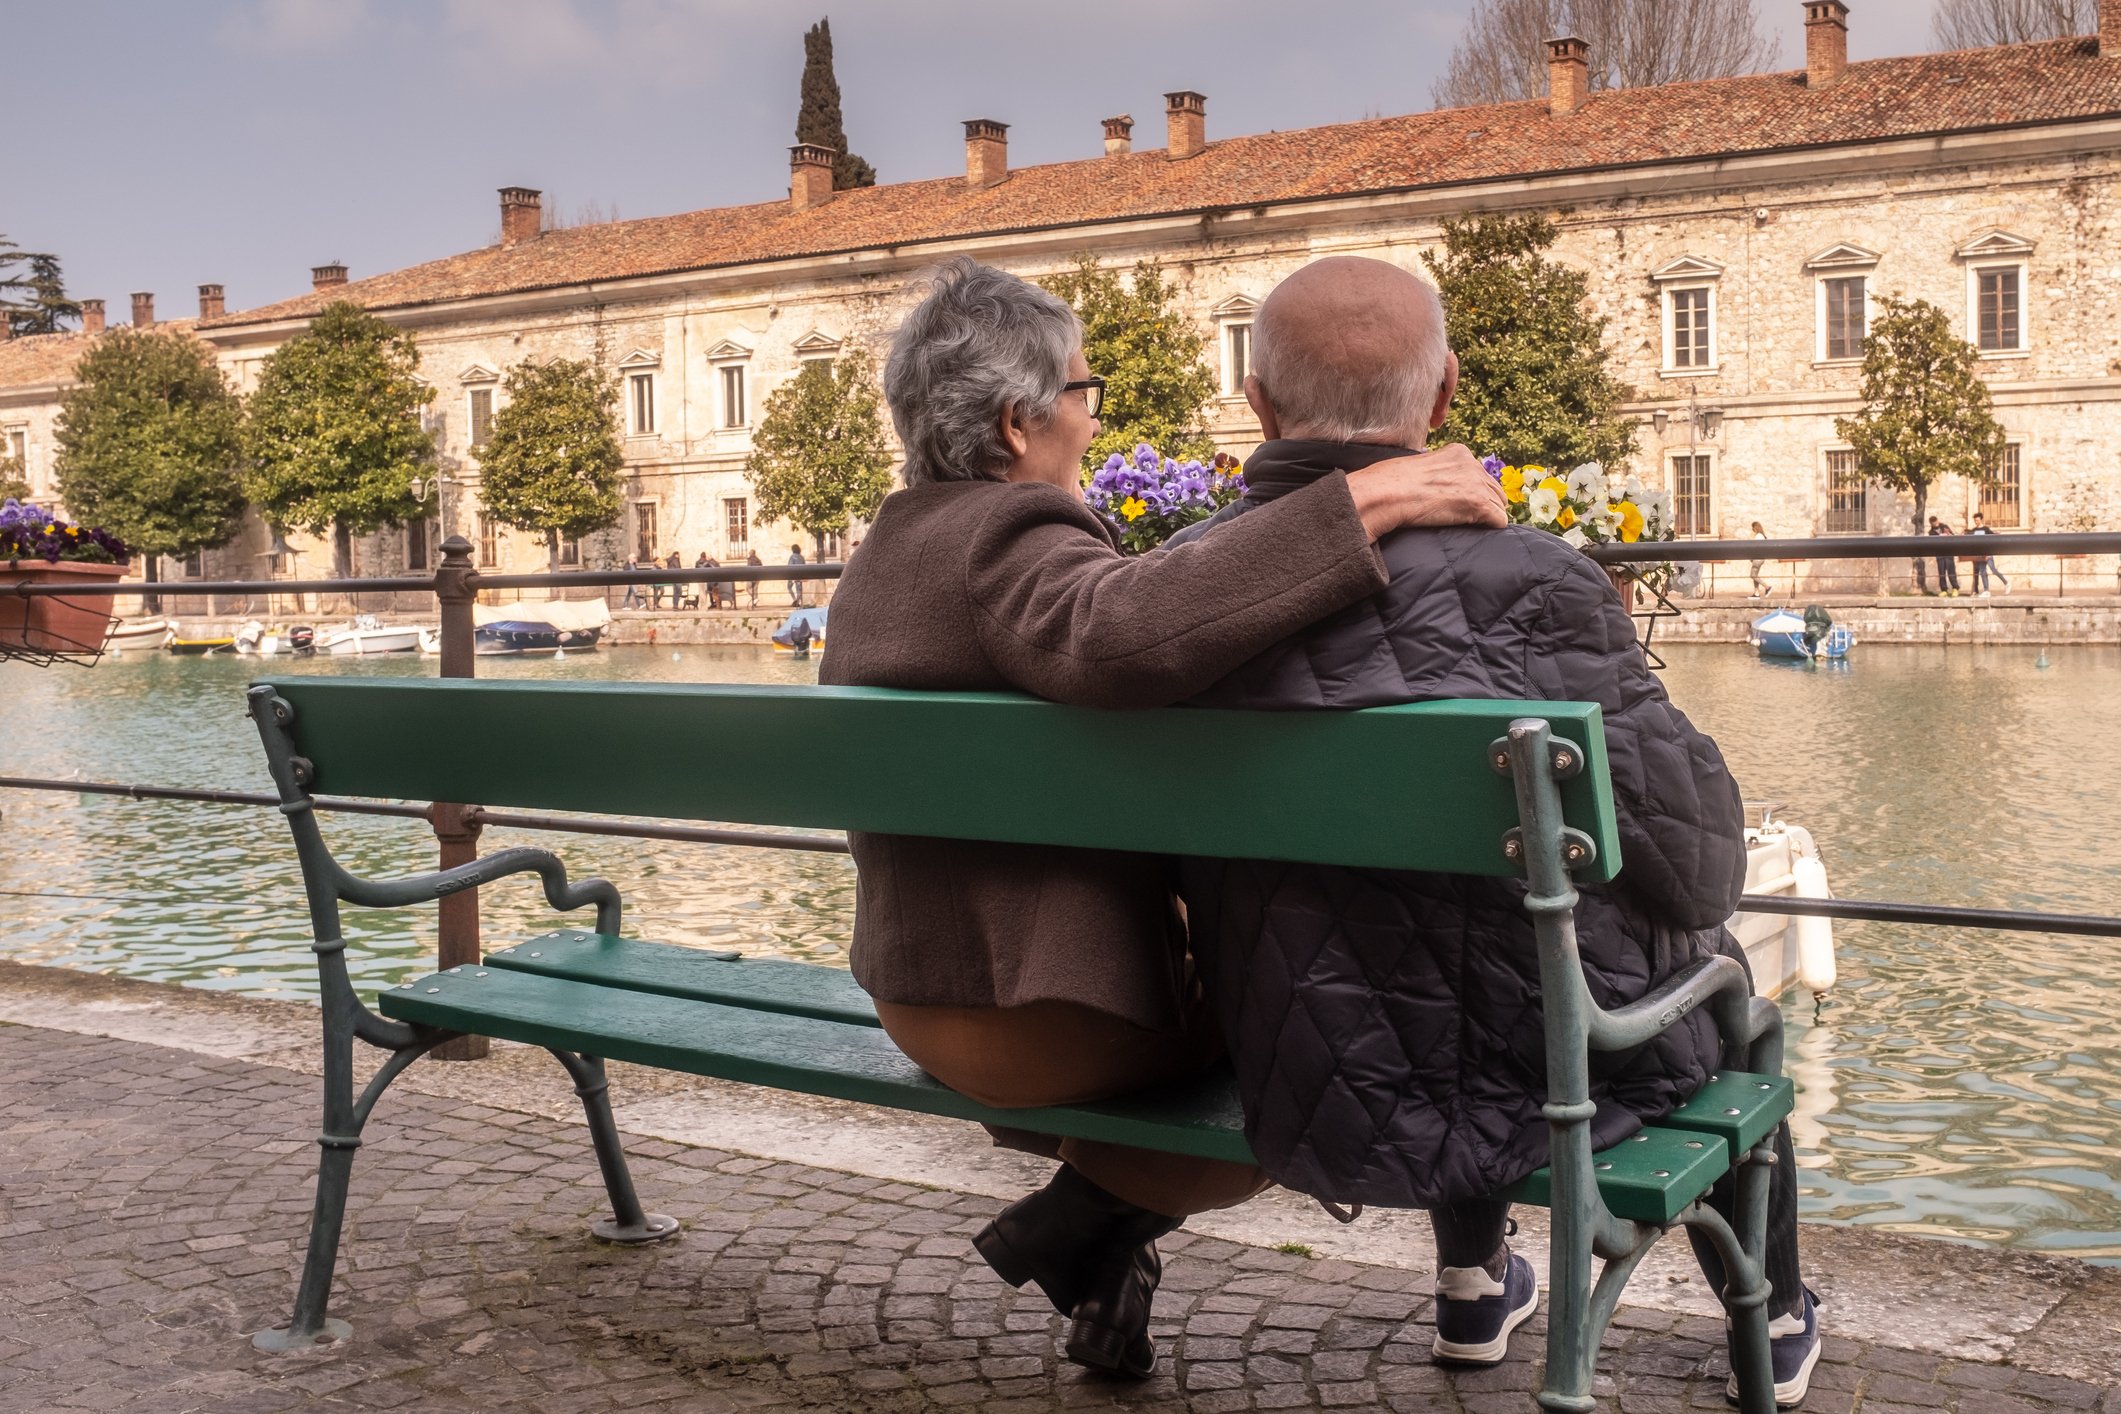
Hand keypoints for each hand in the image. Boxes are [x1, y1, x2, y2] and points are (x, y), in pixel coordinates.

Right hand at [1345, 442, 1507, 539]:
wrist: (1384, 493)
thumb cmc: (1390, 484)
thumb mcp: (1421, 468)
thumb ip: (1439, 474)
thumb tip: (1445, 491)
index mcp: (1458, 452)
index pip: (1480, 475)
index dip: (1473, 492)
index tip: (1459, 503)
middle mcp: (1472, 463)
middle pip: (1494, 489)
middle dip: (1484, 505)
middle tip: (1465, 519)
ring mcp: (1476, 483)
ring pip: (1498, 505)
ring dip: (1486, 518)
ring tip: (1466, 526)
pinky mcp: (1478, 503)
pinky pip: (1498, 520)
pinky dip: (1489, 528)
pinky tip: (1472, 531)